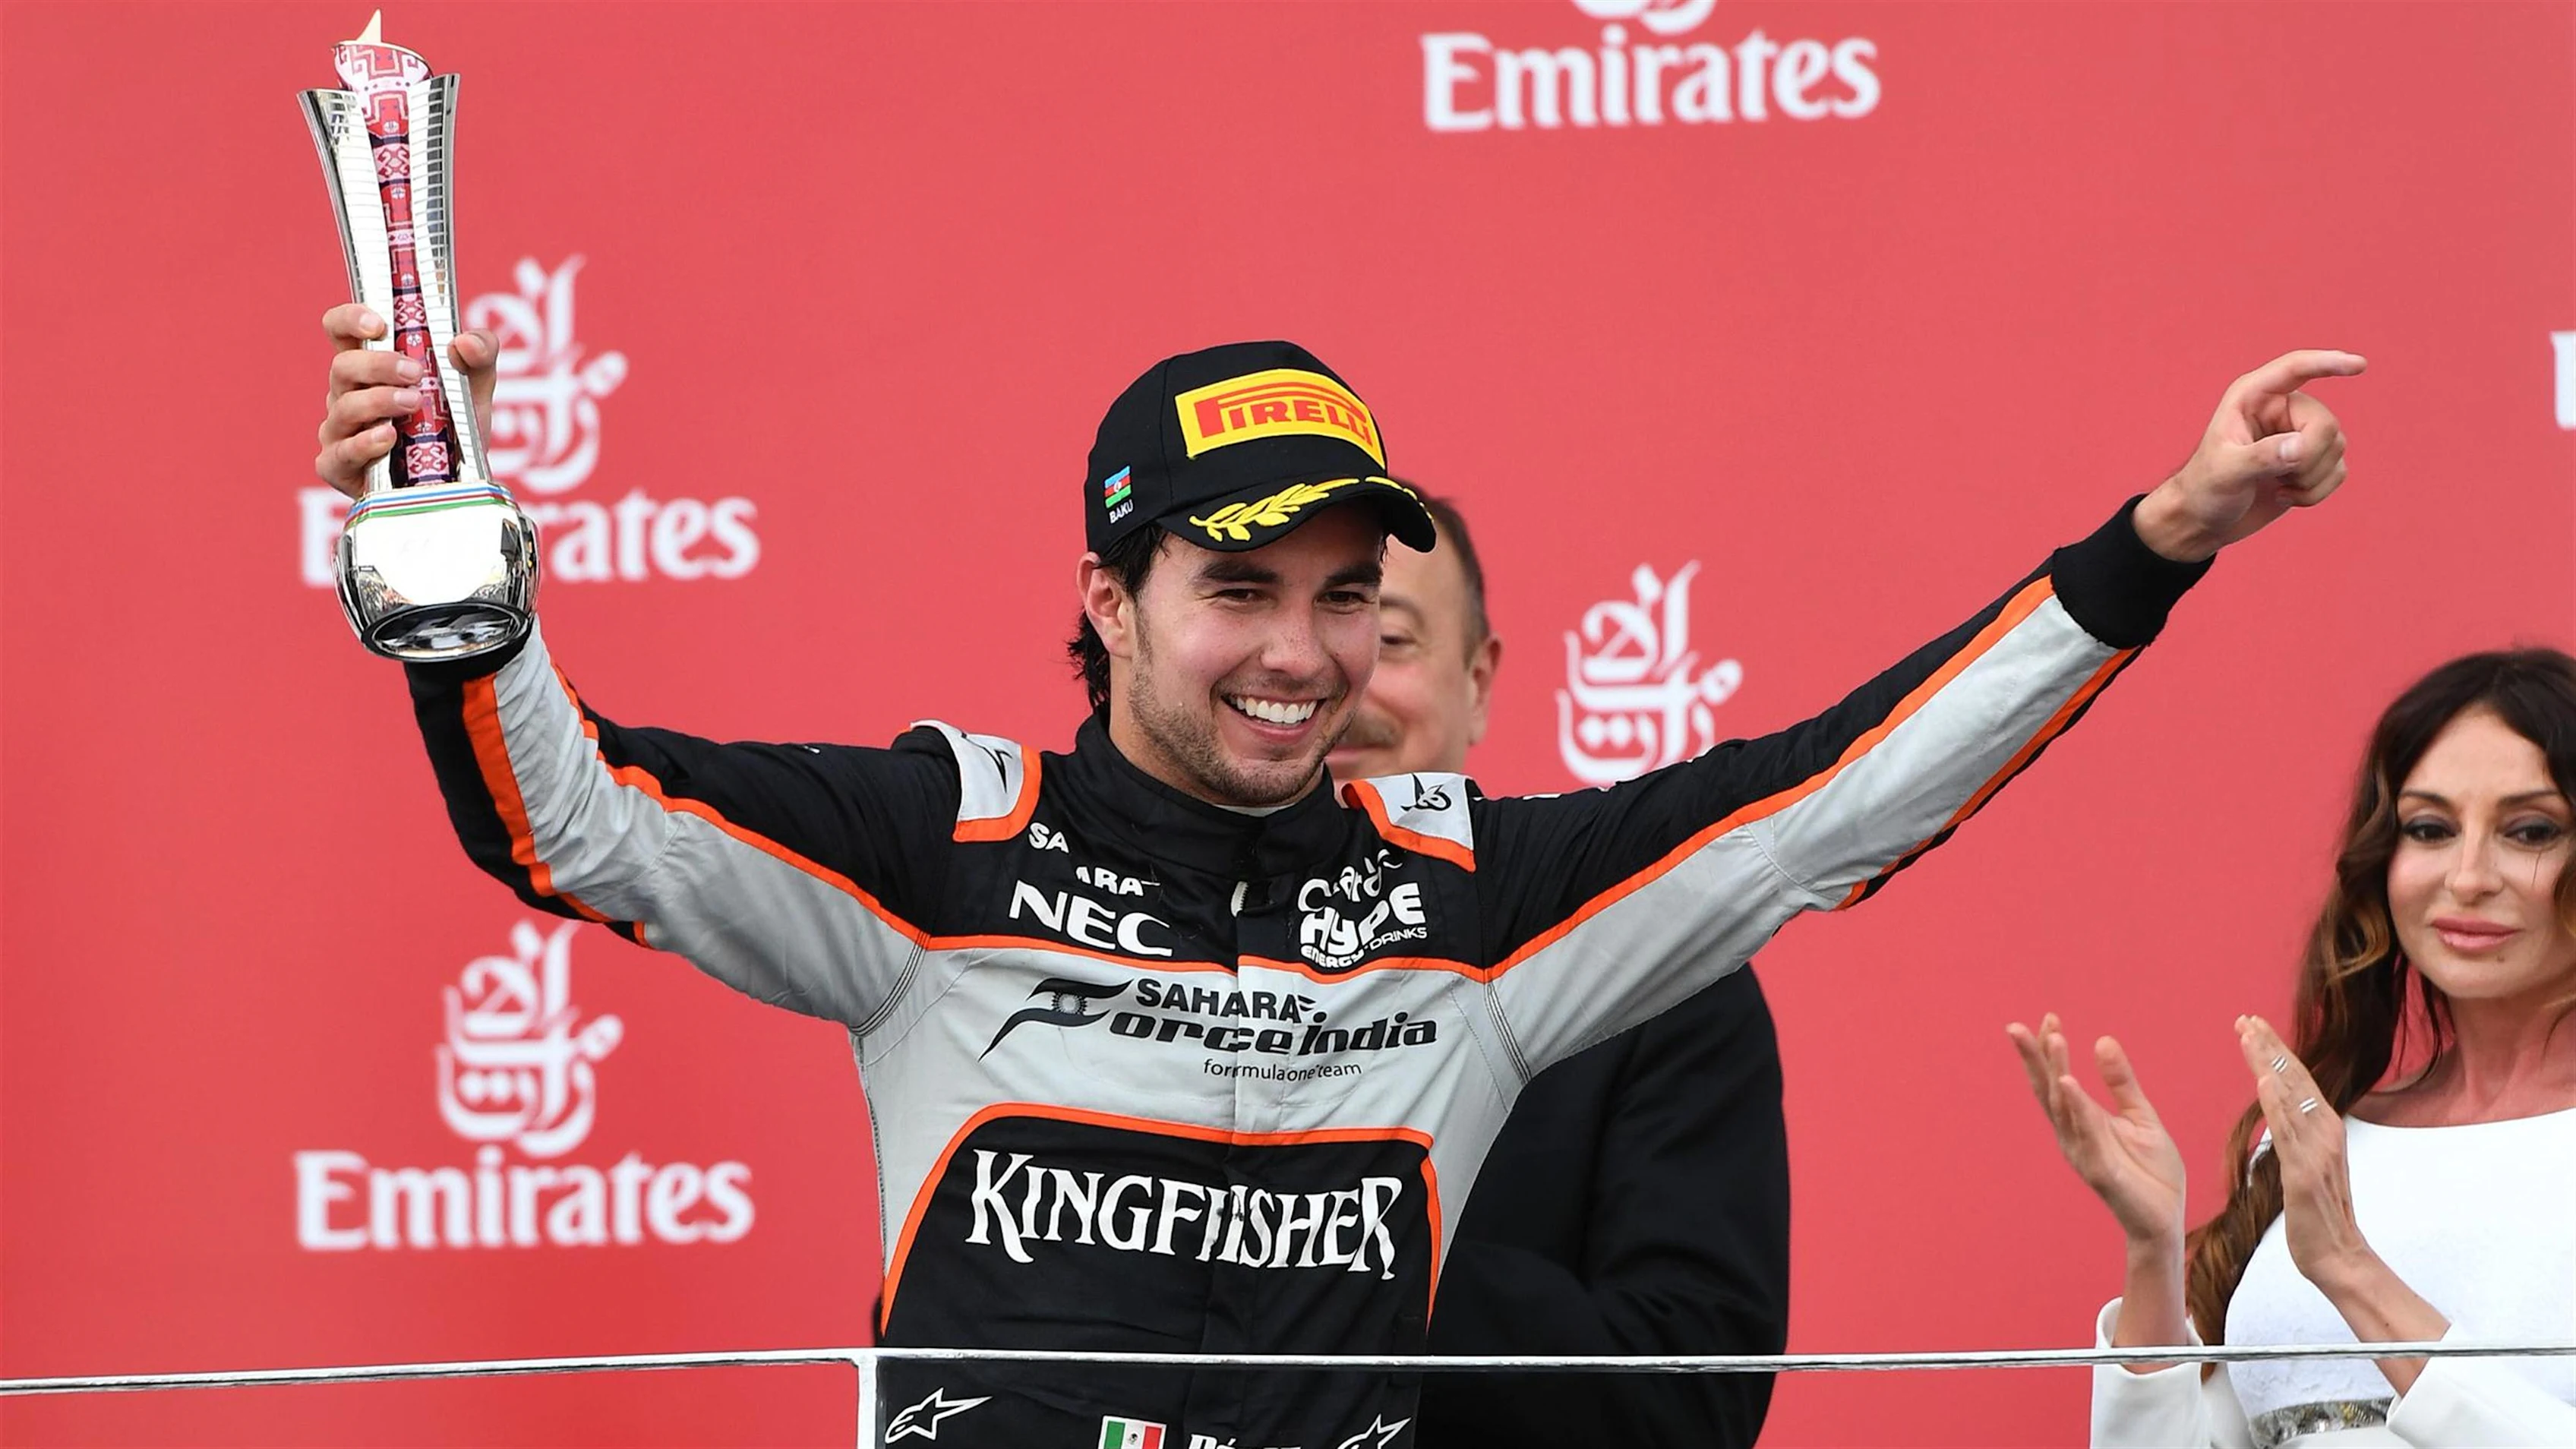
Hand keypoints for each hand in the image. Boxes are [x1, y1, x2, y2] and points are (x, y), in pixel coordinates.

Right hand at [313, 304, 498, 499]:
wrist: (461, 481)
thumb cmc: (455, 424)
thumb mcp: (476, 385)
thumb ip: (480, 354)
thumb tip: (465, 342)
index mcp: (370, 365)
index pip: (341, 329)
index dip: (351, 319)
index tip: (380, 323)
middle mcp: (347, 393)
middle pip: (342, 366)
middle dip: (378, 365)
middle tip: (415, 372)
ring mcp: (339, 430)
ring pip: (345, 407)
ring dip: (379, 401)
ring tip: (414, 404)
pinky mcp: (339, 466)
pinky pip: (341, 453)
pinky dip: (365, 443)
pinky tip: (389, 438)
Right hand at [2008, 1013, 2187, 1248]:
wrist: (2166, 1217)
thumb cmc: (2151, 1171)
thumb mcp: (2140, 1116)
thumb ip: (2121, 1082)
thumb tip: (2102, 1039)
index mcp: (2081, 1120)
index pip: (2057, 1080)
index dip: (2048, 1051)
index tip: (2047, 1018)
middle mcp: (2072, 1134)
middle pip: (2047, 1090)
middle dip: (2034, 1058)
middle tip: (2017, 1026)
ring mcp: (2082, 1151)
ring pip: (2063, 1106)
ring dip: (2056, 1071)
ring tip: (2053, 1039)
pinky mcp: (2098, 1169)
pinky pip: (2084, 1133)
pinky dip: (2075, 1106)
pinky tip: (2068, 1082)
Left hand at [2134, 350, 2365, 561]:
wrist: (2205, 521)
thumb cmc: (2205, 489)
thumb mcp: (2225, 472)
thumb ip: (2261, 457)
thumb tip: (2300, 447)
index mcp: (2253, 397)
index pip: (2296, 369)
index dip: (2328, 363)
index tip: (2359, 365)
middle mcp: (2281, 409)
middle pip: (2326, 424)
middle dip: (2308, 459)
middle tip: (2278, 477)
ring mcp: (2299, 434)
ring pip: (2337, 448)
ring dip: (2310, 479)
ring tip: (2275, 486)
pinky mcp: (2312, 461)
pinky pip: (2339, 471)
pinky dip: (2316, 493)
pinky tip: (2284, 496)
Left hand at [2235, 1015, 2374, 1290]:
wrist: (2338, 1257)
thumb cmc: (2318, 1212)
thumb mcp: (2306, 1162)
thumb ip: (2297, 1133)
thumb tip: (2280, 1105)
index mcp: (2324, 1129)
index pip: (2297, 1079)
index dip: (2276, 1050)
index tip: (2253, 1024)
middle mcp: (2325, 1133)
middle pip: (2295, 1079)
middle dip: (2270, 1046)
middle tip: (2245, 1017)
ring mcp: (2317, 1152)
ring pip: (2290, 1097)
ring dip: (2269, 1063)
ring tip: (2249, 1034)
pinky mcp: (2305, 1174)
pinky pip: (2289, 1133)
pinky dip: (2277, 1104)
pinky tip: (2263, 1080)